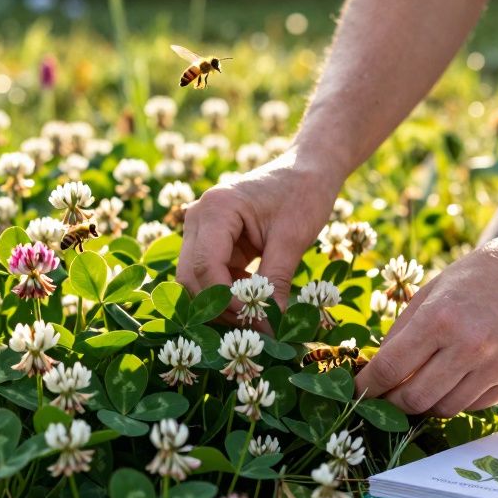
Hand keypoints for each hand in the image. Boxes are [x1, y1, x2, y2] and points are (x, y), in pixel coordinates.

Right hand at [177, 148, 340, 310]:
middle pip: (190, 275)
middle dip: (219, 305)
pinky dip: (229, 292)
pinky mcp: (212, 240)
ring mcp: (202, 228)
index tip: (255, 319)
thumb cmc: (303, 195)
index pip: (204, 266)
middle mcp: (199, 216)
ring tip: (258, 313)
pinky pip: (210, 274)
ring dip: (222, 302)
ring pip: (195, 279)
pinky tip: (256, 297)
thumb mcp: (293, 240)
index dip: (225, 299)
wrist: (307, 170)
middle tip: (254, 325)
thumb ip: (276, 283)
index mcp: (216, 208)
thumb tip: (270, 328)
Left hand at [354, 237, 497, 417]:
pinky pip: (473, 406)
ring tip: (419, 387)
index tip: (356, 391)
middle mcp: (468, 346)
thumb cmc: (479, 275)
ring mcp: (494, 367)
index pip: (389, 368)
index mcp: (439, 319)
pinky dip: (455, 399)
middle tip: (384, 397)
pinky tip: (453, 381)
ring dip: (424, 404)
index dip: (366, 386)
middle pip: (414, 398)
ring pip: (443, 409)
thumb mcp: (431, 291)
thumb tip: (376, 369)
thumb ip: (401, 332)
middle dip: (392, 403)